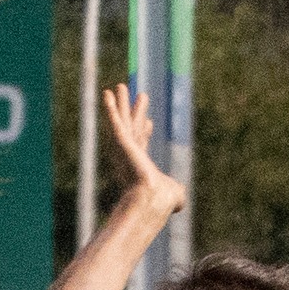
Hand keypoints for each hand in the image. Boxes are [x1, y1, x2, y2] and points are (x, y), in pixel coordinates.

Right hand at [103, 84, 185, 216]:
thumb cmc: (163, 201)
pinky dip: (110, 107)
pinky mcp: (121, 142)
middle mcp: (129, 156)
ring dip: (120, 104)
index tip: (149, 121)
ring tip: (120, 87)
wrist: (152, 199)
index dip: (145, 132)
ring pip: (122, 121)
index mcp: (140, 166)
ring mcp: (124, 148)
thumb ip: (177, 195)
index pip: (142, 145)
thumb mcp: (175, 196)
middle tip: (138, 96)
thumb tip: (181, 202)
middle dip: (134, 112)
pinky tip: (107, 93)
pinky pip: (115, 121)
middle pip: (132, 128)